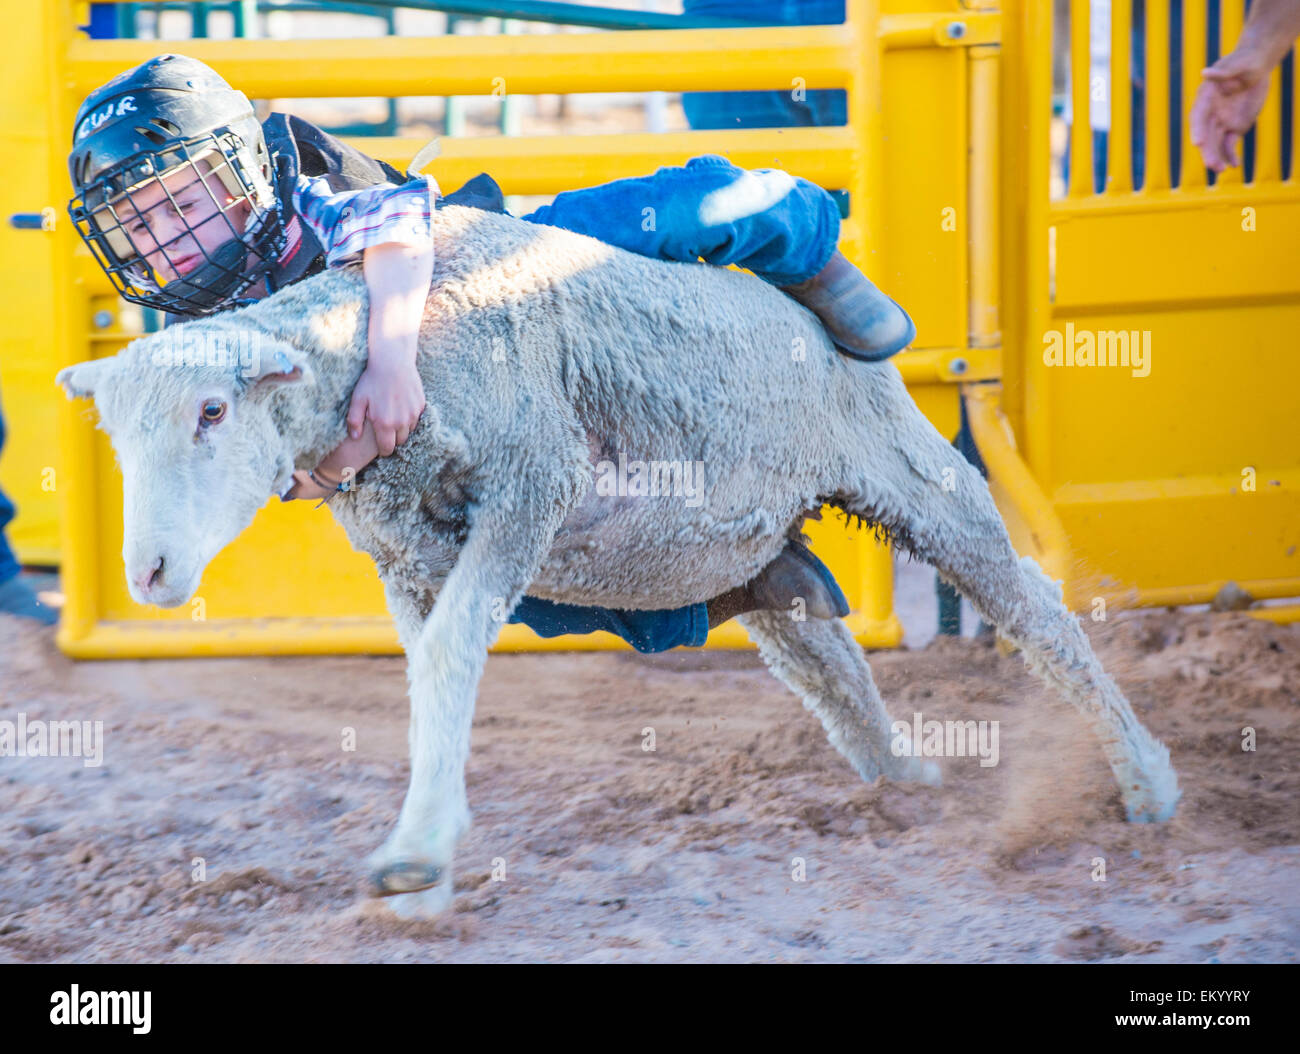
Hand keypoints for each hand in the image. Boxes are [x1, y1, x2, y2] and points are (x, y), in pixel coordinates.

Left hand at [346, 351, 424, 455]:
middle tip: (385, 429)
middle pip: (400, 441)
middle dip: (393, 438)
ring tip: (393, 416)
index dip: (383, 450)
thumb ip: (354, 420)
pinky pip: (416, 419)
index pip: (387, 449)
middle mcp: (401, 422)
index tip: (380, 447)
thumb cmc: (372, 380)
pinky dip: (409, 417)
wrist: (393, 361)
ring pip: (409, 430)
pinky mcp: (421, 405)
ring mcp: (413, 414)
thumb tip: (354, 437)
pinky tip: (401, 406)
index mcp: (384, 424)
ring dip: (402, 428)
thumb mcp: (358, 399)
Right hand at [1190, 50, 1272, 171]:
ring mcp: (1222, 122)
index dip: (1197, 129)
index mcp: (1206, 97)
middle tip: (1211, 165)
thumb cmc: (1246, 60)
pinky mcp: (1234, 127)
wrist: (1257, 66)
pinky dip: (1230, 155)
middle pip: (1205, 135)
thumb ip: (1223, 71)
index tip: (1198, 143)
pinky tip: (1234, 165)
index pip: (1198, 116)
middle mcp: (1211, 113)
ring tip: (1220, 170)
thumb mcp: (1238, 63)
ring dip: (1217, 157)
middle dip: (1207, 151)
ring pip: (1215, 143)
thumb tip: (1204, 73)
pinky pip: (1229, 144)